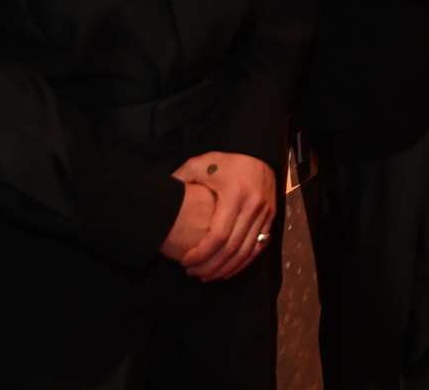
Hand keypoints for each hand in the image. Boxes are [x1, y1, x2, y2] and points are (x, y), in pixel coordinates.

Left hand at [168, 151, 278, 280]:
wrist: (258, 152)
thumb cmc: (225, 161)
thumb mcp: (200, 164)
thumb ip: (180, 179)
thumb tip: (158, 194)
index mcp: (234, 194)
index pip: (219, 235)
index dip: (202, 254)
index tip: (186, 262)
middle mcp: (253, 206)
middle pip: (232, 248)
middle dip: (211, 266)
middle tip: (193, 273)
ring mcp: (265, 213)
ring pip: (247, 252)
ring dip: (227, 269)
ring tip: (207, 275)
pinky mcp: (270, 217)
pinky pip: (259, 247)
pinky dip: (243, 262)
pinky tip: (228, 270)